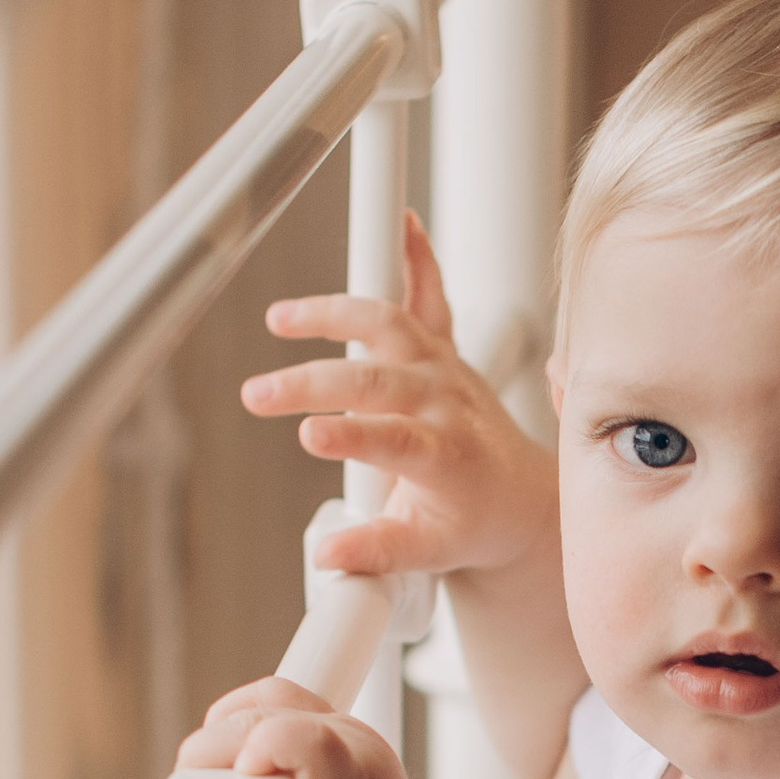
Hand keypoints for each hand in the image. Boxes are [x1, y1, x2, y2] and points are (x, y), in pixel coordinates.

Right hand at [240, 212, 558, 577]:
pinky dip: (420, 255)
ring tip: (280, 320)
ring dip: (334, 314)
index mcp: (446, 456)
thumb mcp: (430, 551)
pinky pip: (431, 295)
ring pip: (390, 325)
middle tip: (259, 396)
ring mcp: (443, 369)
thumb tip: (328, 557)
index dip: (354, 435)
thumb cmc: (473, 523)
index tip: (309, 432)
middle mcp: (447, 403)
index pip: (396, 440)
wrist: (520, 499)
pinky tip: (405, 221)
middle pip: (376, 380)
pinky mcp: (440, 349)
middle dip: (313, 383)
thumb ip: (379, 550)